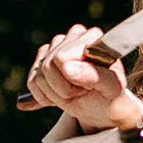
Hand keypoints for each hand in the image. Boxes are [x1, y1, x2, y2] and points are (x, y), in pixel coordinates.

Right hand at [27, 25, 142, 131]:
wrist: (102, 106)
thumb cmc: (111, 95)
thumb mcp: (111, 89)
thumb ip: (95, 76)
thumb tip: (67, 68)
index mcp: (92, 37)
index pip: (61, 57)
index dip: (72, 79)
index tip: (90, 86)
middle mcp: (73, 36)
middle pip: (47, 66)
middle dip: (63, 88)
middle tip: (83, 91)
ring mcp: (56, 46)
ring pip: (38, 76)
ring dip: (55, 94)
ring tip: (74, 93)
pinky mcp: (43, 60)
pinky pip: (32, 82)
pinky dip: (45, 97)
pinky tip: (60, 95)